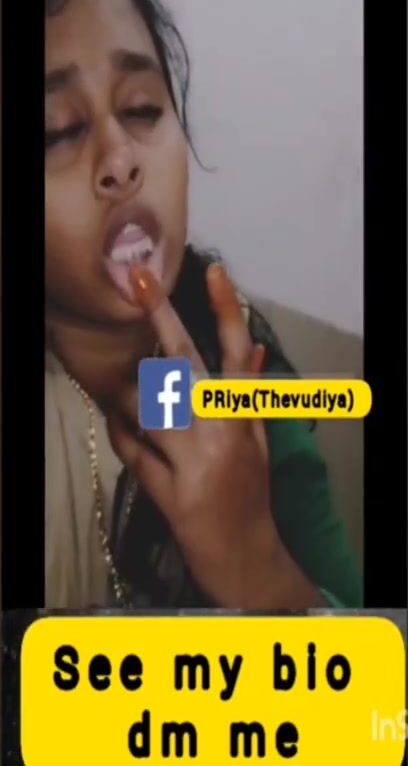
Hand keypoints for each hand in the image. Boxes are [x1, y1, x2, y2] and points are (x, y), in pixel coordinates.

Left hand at [107, 264, 318, 608]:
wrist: (245, 557)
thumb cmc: (250, 493)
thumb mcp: (257, 442)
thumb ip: (248, 396)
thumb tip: (252, 348)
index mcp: (243, 418)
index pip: (236, 354)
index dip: (226, 310)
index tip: (215, 271)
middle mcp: (221, 434)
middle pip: (186, 365)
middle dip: (162, 317)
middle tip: (140, 279)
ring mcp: (195, 464)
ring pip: (149, 406)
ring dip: (131, 393)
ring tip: (120, 384)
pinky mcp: (171, 493)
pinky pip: (133, 450)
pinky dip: (122, 434)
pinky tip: (119, 425)